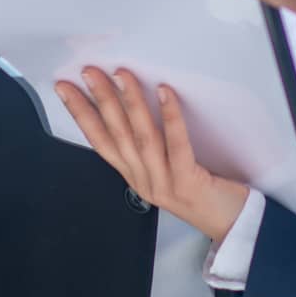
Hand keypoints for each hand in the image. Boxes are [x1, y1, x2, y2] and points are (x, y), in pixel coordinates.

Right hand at [55, 68, 249, 241]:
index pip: (99, 141)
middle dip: (99, 101)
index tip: (64, 87)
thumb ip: (148, 146)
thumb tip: (134, 99)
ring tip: (122, 74)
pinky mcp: (187, 182)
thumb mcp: (164, 170)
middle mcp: (142, 180)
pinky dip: (169, 118)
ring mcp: (163, 183)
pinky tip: (164, 92)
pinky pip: (176, 146)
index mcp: (133, 175)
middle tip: (89, 71)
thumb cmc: (201, 191)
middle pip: (116, 135)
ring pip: (141, 138)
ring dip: (129, 103)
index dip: (80, 114)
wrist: (230, 224)